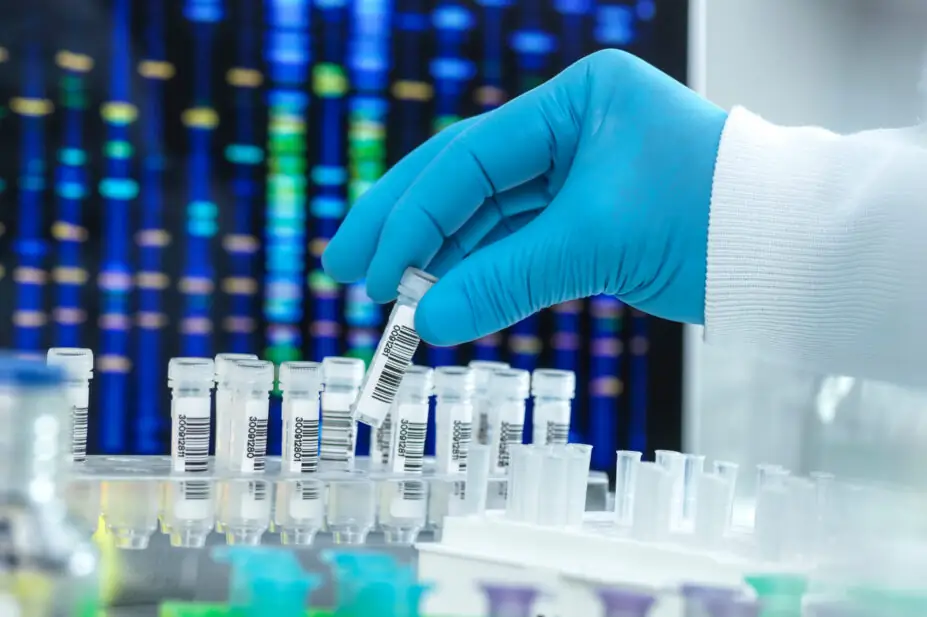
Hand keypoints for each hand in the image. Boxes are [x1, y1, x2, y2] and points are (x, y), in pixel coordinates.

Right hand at [323, 50, 727, 345]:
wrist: (789, 252)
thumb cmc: (713, 220)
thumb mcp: (599, 243)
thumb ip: (507, 280)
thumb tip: (426, 322)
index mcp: (576, 101)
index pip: (471, 157)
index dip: (414, 216)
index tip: (373, 270)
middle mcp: (569, 127)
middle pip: (462, 175)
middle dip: (402, 223)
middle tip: (344, 267)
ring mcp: (575, 171)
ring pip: (485, 213)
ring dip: (435, 254)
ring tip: (382, 292)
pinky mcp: (585, 214)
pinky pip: (516, 241)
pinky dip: (478, 271)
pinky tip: (439, 296)